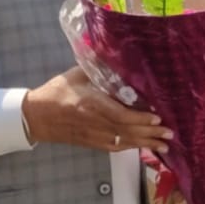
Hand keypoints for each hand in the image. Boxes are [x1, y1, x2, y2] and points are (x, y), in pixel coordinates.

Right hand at [22, 66, 173, 152]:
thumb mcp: (77, 75)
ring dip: (145, 143)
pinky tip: (144, 147)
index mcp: (90, 104)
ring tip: (164, 144)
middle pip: (126, 131)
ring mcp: (93, 135)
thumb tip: (118, 56)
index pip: (119, 115)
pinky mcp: (91, 143)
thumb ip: (97, 68)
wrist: (35, 116)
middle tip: (169, 133)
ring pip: (123, 142)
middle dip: (150, 133)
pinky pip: (114, 147)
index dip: (140, 118)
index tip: (157, 117)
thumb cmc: (57, 92)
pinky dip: (131, 147)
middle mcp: (94, 122)